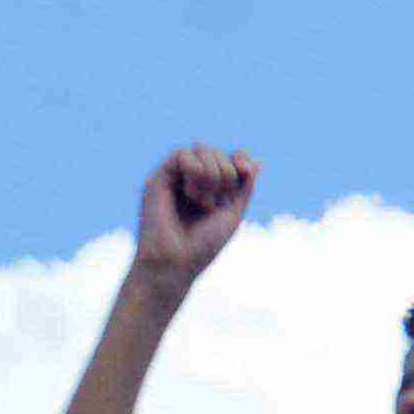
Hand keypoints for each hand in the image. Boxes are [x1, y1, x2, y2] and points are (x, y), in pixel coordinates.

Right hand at [134, 145, 256, 285]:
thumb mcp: (232, 214)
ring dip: (211, 172)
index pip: (228, 158)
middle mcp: (192, 181)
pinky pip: (181, 154)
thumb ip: (244, 187)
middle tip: (216, 203)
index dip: (239, 158)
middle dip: (225, 172)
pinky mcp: (159, 179)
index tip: (246, 172)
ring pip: (200, 148)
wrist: (174, 265)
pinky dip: (194, 168)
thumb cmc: (202, 247)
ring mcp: (175, 179)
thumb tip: (255, 162)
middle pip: (216, 152)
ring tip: (204, 202)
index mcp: (211, 189)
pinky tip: (192, 193)